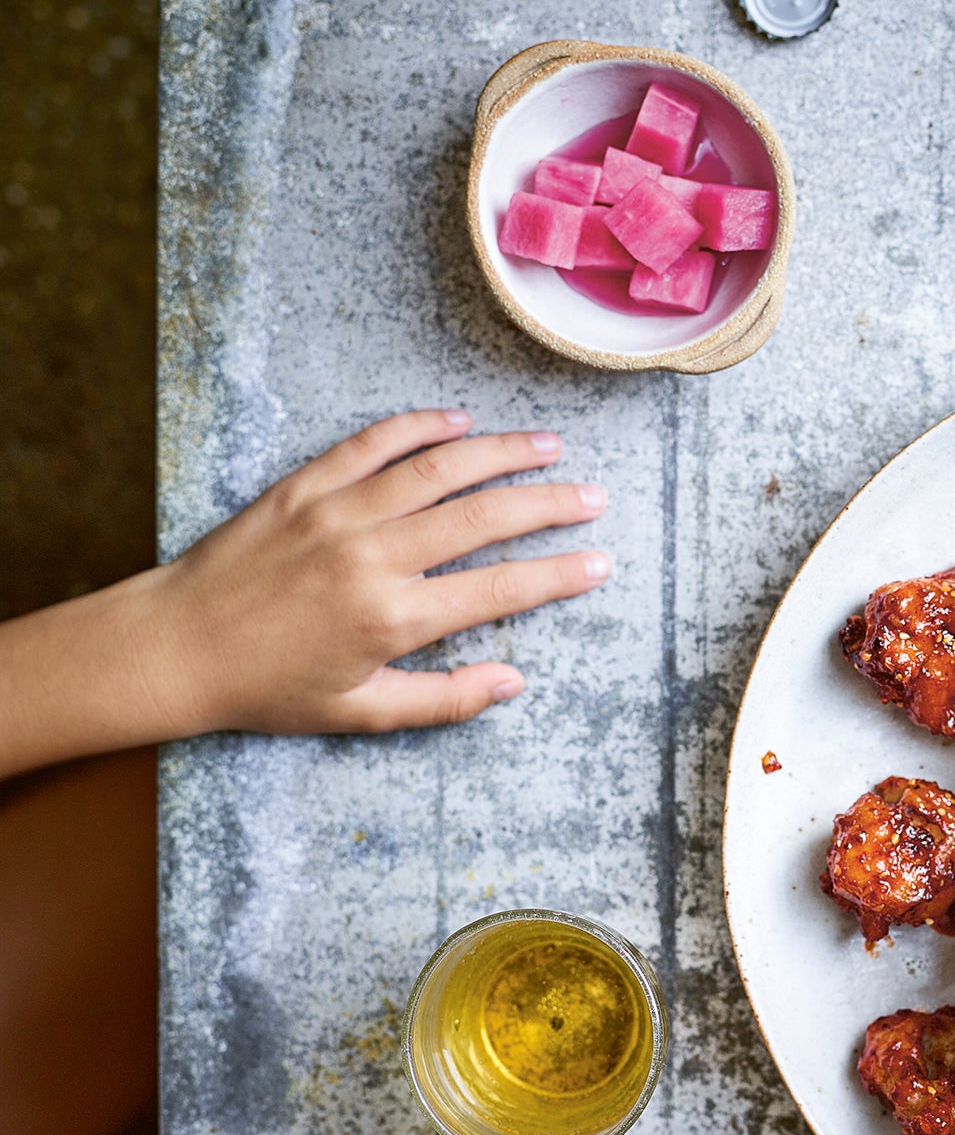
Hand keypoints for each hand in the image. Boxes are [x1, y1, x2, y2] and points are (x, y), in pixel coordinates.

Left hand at [0, 410, 609, 776]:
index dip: (558, 575)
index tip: (600, 563)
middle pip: (483, 517)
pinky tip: (459, 421)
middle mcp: (374, 558)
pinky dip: (420, 427)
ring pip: (439, 469)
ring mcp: (339, 514)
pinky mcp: (305, 487)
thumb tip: (512, 683)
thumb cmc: (268, 689)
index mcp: (393, 619)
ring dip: (501, 453)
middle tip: (593, 497)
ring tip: (548, 445)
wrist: (175, 647)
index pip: (499, 590)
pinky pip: (373, 445)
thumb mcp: (361, 713)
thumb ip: (443, 699)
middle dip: (549, 504)